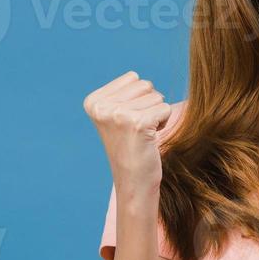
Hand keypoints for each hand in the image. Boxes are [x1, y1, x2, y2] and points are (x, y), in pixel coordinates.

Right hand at [83, 71, 172, 193]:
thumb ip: (122, 93)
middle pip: (145, 85)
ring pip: (157, 96)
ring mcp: (118, 115)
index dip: (138, 98)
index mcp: (93, 101)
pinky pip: (165, 108)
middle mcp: (102, 107)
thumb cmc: (130, 146)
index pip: (132, 77)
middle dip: (149, 104)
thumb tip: (136, 77)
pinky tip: (150, 138)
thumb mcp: (115, 115)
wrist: (134, 181)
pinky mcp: (138, 124)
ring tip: (143, 134)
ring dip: (156, 114)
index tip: (127, 121)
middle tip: (137, 129)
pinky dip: (164, 122)